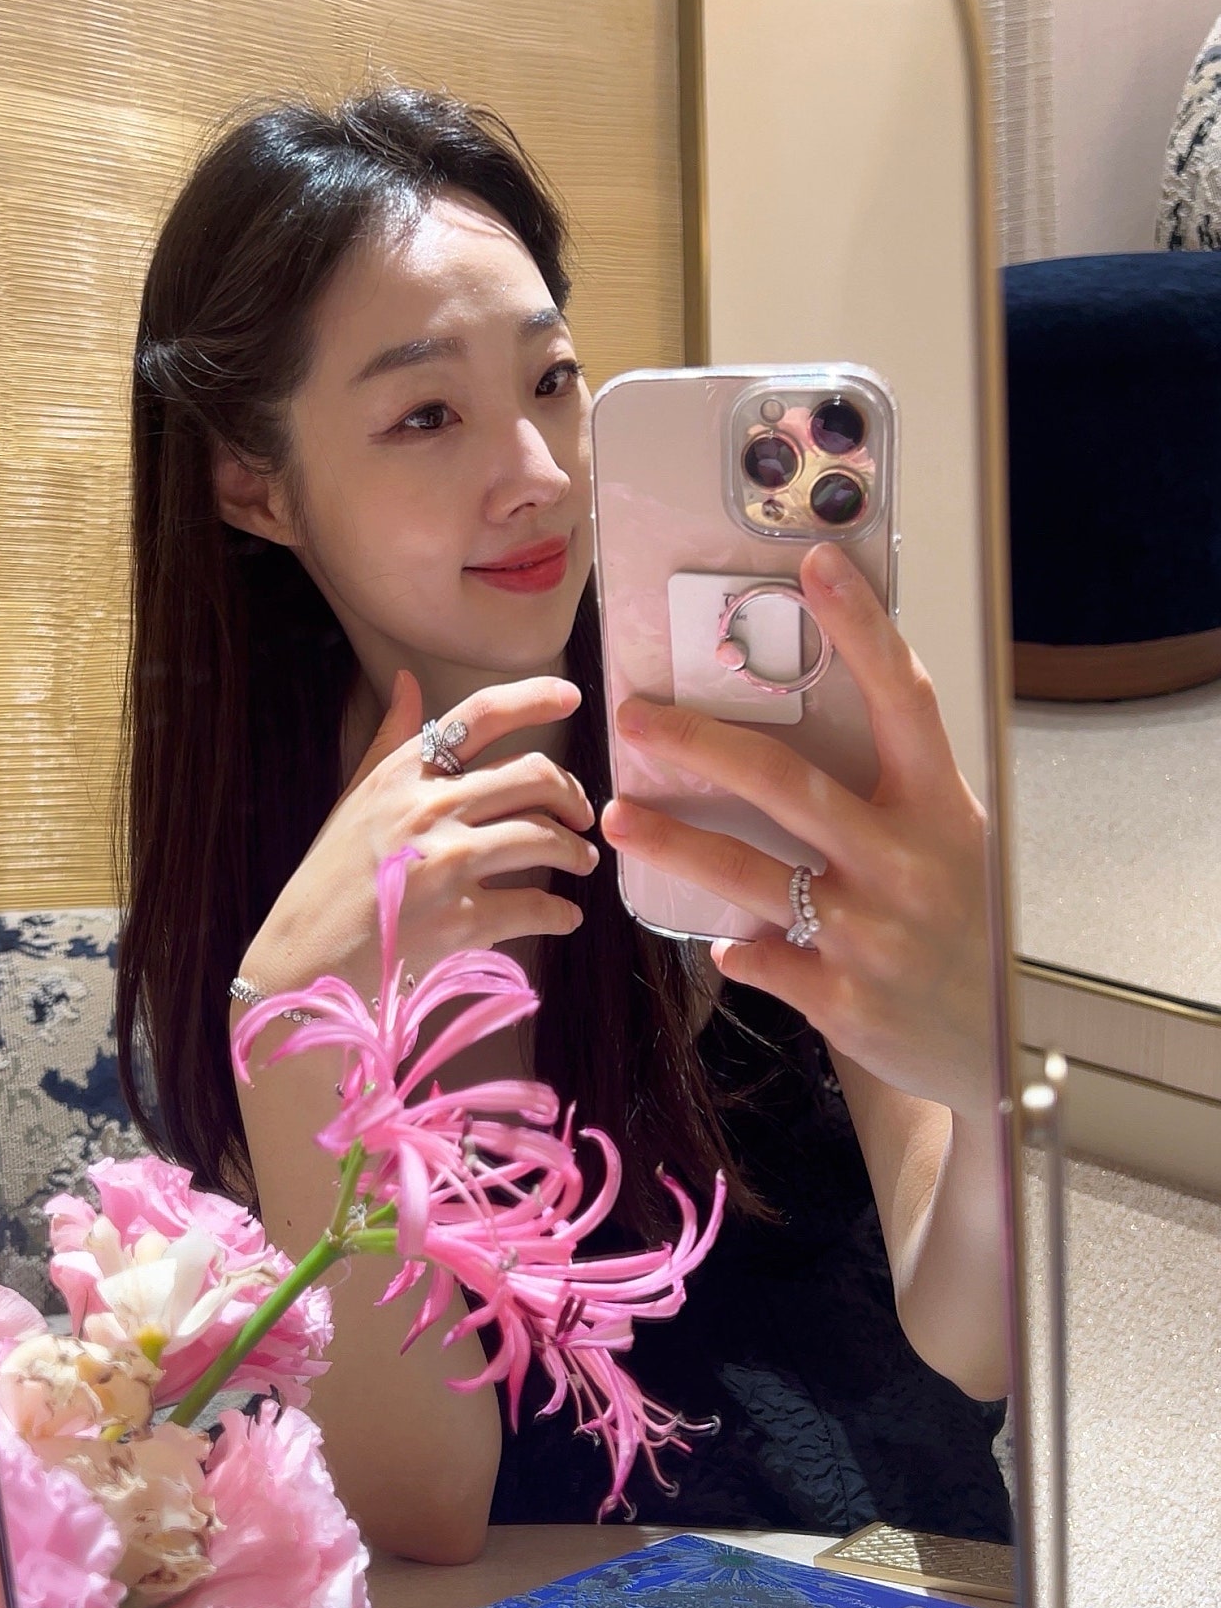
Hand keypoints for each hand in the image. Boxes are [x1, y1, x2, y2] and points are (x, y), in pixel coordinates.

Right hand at [241, 669, 598, 1003]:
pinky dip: (561, 914)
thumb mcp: (355, 800)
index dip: (534, 698)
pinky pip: (536, 906)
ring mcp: (447, 863)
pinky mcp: (461, 920)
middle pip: (533, 775)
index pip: (481, 715)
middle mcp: (428, 808)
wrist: (305, 959)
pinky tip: (564, 917)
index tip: (571, 697)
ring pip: (544, 837)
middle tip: (581, 815)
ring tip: (580, 862)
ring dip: (575, 852)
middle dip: (572, 794)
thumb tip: (410, 681)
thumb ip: (390, 740)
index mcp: (404, 774)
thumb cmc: (331, 880)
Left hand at [601, 543, 992, 1123]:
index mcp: (937, 807)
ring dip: (675, 841)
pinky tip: (720, 940)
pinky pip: (757, 956)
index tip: (817, 565)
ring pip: (749, 873)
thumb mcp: (946, 842)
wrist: (989, 1043)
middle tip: (634, 718)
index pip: (902, 700)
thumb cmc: (956, 922)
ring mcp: (869, 931)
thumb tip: (798, 723)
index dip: (863, 629)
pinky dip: (733, 947)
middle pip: (785, 784)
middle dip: (700, 745)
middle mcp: (904, 861)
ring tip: (618, 815)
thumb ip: (885, 791)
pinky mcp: (840, 994)